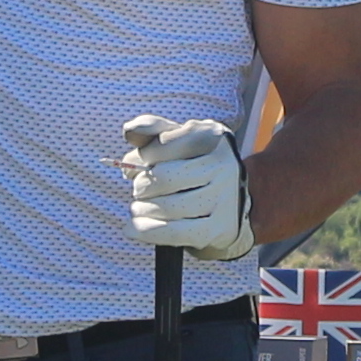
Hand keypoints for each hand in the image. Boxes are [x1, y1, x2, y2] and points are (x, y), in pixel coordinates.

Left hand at [119, 115, 252, 259]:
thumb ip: (151, 127)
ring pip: (168, 206)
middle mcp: (223, 164)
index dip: (139, 159)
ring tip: (138, 208)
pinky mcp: (220, 228)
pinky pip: (176, 232)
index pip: (162, 145)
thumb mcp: (178, 139)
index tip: (134, 168)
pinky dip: (148, 232)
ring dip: (141, 209)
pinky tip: (133, 229)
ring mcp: (225, 197)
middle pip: (164, 177)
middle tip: (139, 190)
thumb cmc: (193, 165)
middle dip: (141, 186)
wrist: (230, 202)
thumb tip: (130, 130)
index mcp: (211, 135)